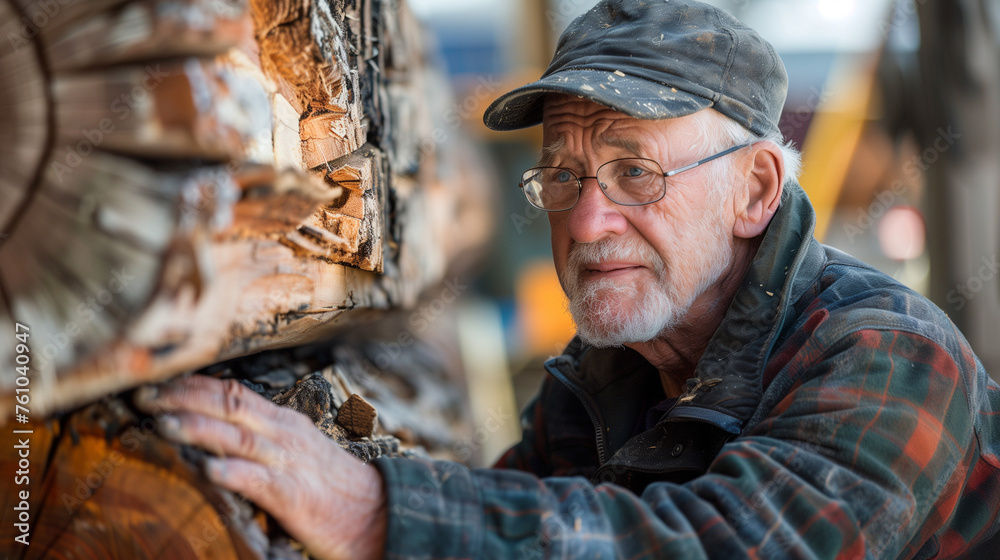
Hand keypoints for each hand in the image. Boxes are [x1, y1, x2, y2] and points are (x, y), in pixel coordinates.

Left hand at [134, 375, 386, 559]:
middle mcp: (284, 435)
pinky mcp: (294, 496)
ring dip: (198, 428)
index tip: (155, 383)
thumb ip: (263, 443)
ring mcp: (290, 463)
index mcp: (283, 423)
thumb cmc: (333, 489)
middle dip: (184, 398)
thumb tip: (217, 440)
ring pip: (238, 436)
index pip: (233, 393)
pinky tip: (206, 470)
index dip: (193, 386)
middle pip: (229, 405)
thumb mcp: (298, 455)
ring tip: (162, 424)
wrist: (380, 514)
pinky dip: (233, 472)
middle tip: (142, 395)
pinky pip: (259, 480)